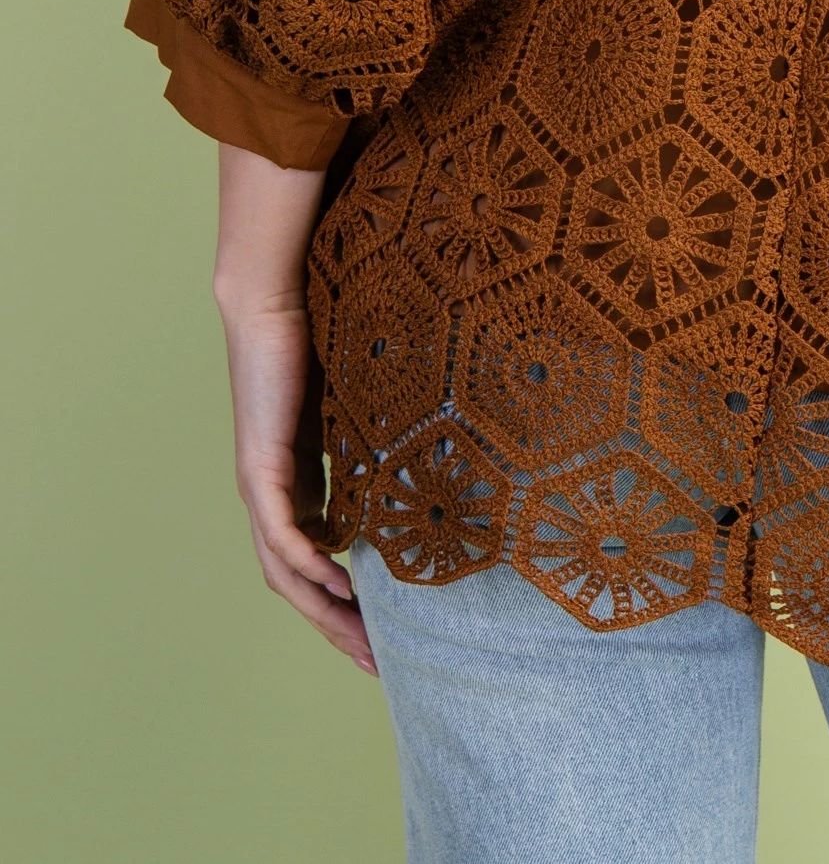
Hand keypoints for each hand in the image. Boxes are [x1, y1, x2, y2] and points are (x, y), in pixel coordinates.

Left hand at [217, 287, 376, 674]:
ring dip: (323, 612)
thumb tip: (430, 449)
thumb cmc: (319, 337)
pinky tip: (338, 585)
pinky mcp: (260, 469)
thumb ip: (378, 436)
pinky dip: (307, 567)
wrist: (275, 301)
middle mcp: (271, 496)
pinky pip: (283, 535)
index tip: (384, 634)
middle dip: (337, 627)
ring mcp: (262, 487)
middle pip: (298, 583)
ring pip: (286, 572)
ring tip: (361, 644)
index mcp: (295, 484)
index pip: (315, 562)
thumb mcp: (359, 404)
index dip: (344, 604)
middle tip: (377, 665)